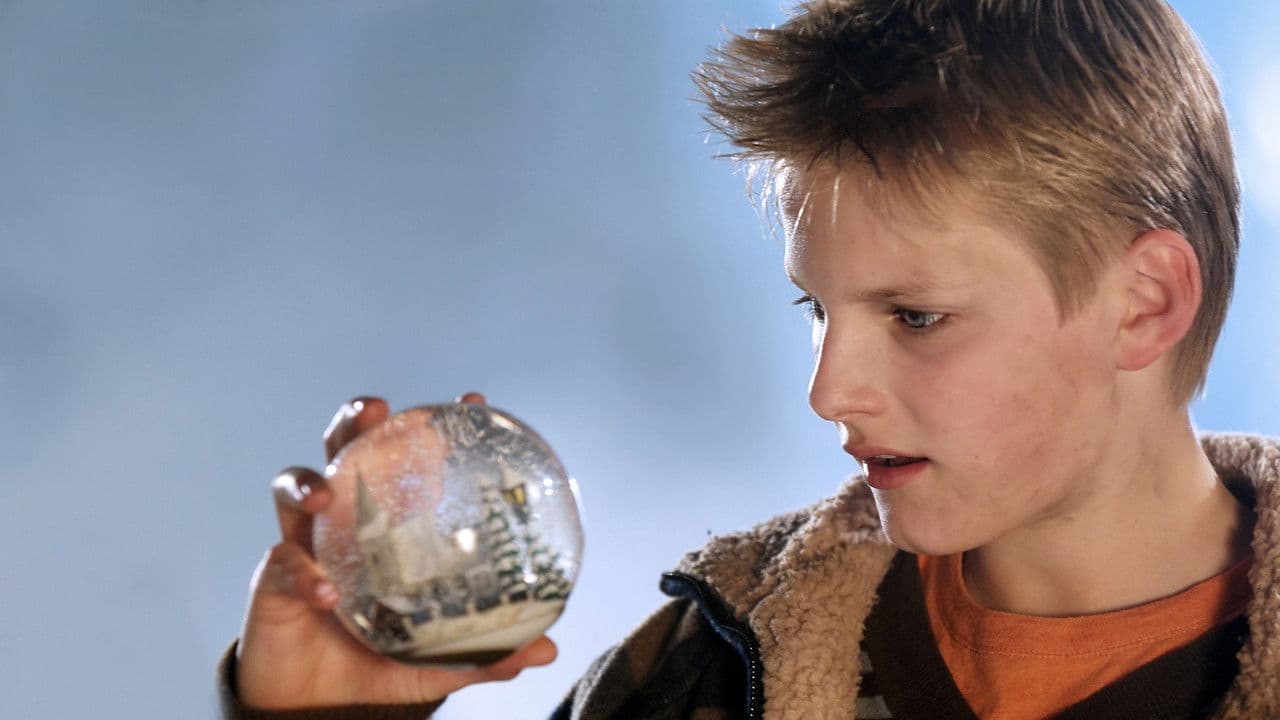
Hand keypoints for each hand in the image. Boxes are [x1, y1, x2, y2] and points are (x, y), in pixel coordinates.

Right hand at [235, 394, 557, 708]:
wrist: (323, 707)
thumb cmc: (380, 662)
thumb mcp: (439, 658)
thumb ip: (488, 652)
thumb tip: (548, 649)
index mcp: (390, 525)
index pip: (409, 458)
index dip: (434, 425)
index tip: (471, 400)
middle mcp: (346, 521)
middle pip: (345, 449)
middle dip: (356, 421)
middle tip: (377, 409)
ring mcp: (306, 544)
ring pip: (295, 487)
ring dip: (308, 482)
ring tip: (326, 494)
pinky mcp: (274, 580)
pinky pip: (283, 565)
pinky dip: (302, 575)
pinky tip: (325, 595)